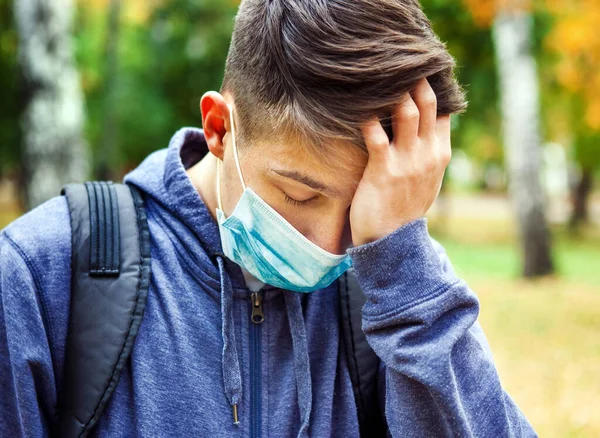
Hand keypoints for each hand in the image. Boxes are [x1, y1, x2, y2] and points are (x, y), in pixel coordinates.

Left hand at [350, 78, 451, 245]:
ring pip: (406, 110)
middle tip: (396, 63)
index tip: (415, 73)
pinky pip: (376, 133)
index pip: (441, 111)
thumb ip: (430, 153)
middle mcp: (428, 153)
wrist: (393, 242)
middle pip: (426, 103)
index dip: (430, 88)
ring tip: (376, 77)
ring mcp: (408, 160)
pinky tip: (357, 106)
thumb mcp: (428, 181)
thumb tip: (427, 129)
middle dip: (414, 79)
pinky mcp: (383, 169)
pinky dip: (367, 116)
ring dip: (392, 91)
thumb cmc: (404, 209)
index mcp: (440, 154)